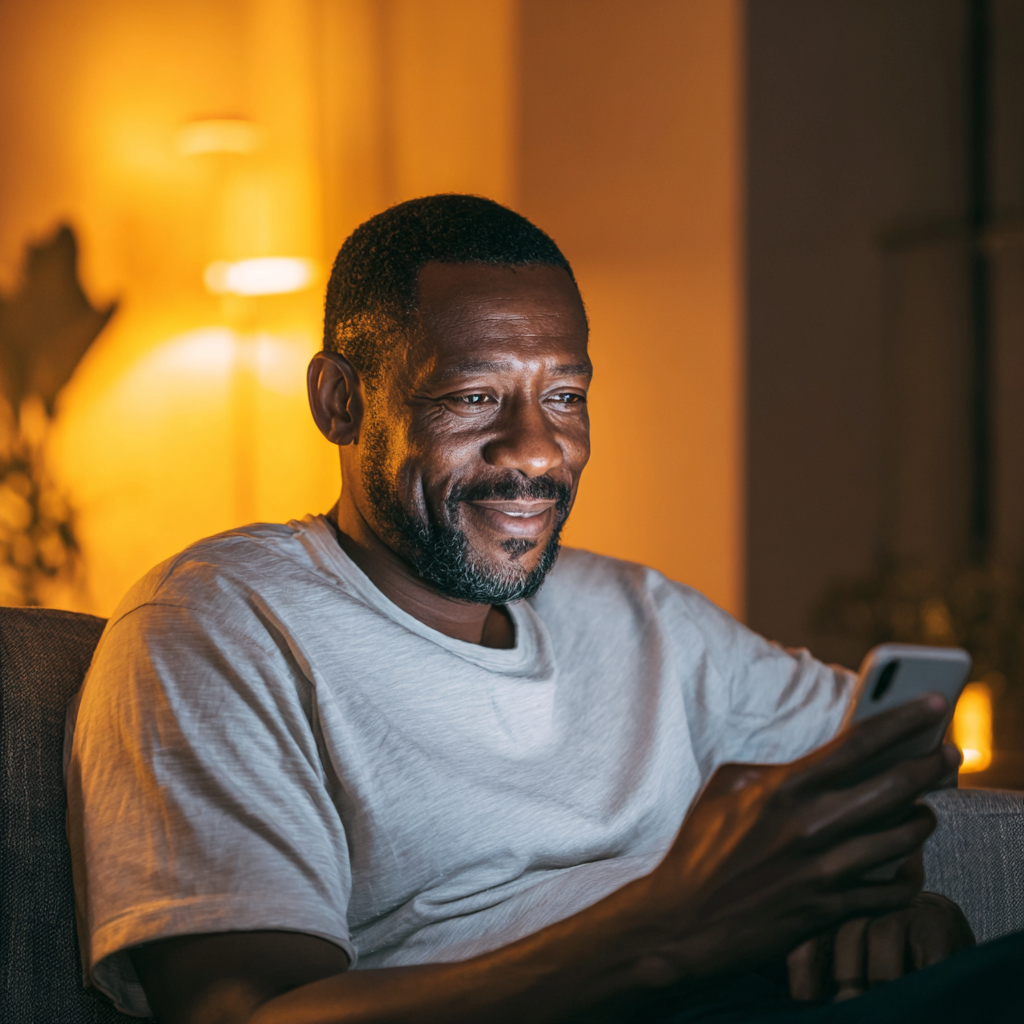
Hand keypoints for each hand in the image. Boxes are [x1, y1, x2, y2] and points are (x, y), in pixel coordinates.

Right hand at [622, 694, 959, 986]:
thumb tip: (816, 758)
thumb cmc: (700, 848)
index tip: (934, 703)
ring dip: (922, 820)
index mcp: (783, 788)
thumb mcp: (726, 789)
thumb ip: (775, 769)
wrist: (684, 920)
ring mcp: (824, 872)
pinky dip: (908, 875)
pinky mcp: (830, 910)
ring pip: (903, 839)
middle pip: (895, 787)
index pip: (858, 743)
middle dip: (932, 765)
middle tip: (951, 753)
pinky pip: (893, 891)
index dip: (902, 719)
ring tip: (923, 810)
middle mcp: (811, 826)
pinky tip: (904, 863)